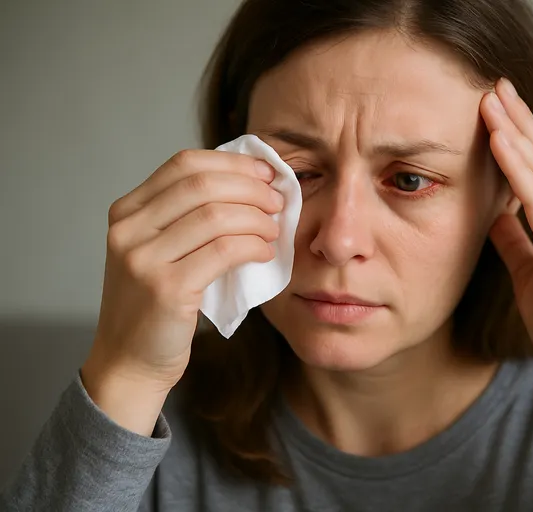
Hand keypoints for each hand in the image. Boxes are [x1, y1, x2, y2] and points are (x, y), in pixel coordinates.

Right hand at [81, 149, 282, 432]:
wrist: (129, 361)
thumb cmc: (154, 305)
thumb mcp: (157, 250)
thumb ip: (186, 217)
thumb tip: (249, 183)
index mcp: (127, 211)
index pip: (184, 164)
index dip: (233, 163)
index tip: (266, 173)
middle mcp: (128, 229)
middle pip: (203, 184)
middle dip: (251, 188)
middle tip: (278, 202)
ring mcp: (143, 259)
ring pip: (216, 216)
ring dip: (257, 219)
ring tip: (274, 230)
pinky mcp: (166, 289)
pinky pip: (224, 251)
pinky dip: (253, 247)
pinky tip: (265, 254)